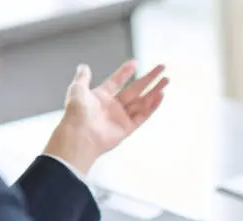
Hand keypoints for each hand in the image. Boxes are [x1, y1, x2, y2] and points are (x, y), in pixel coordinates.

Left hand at [43, 60, 168, 174]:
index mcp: (102, 96)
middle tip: (161, 68)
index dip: (125, 72)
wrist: (80, 134)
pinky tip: (161, 95)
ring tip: (166, 80)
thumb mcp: (77, 89)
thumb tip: (84, 66)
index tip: (135, 62)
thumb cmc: (76, 113)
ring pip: (143, 101)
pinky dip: (153, 106)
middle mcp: (114, 106)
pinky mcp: (128, 128)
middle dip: (149, 79)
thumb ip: (83, 77)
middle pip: (136, 89)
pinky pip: (143, 115)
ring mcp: (122, 117)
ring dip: (155, 90)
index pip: (117, 81)